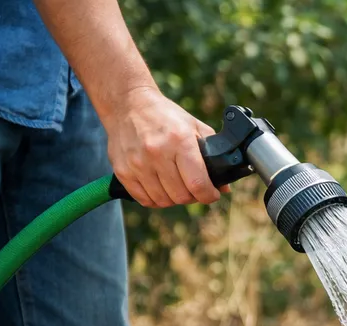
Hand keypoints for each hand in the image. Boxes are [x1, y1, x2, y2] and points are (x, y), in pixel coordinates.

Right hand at [105, 87, 225, 207]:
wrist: (128, 104)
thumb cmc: (166, 117)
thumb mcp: (194, 127)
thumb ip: (214, 154)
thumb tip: (224, 186)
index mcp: (180, 141)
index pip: (198, 184)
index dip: (209, 195)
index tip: (212, 194)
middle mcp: (157, 153)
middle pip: (181, 196)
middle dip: (193, 197)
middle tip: (194, 188)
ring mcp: (137, 163)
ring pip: (163, 201)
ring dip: (174, 199)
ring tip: (177, 187)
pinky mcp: (122, 170)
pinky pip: (144, 199)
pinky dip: (156, 199)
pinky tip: (160, 188)